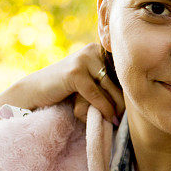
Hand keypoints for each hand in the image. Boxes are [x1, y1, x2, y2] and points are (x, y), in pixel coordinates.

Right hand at [0, 44, 123, 123]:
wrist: (33, 92)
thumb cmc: (66, 90)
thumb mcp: (91, 83)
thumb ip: (110, 83)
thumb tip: (137, 94)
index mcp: (100, 49)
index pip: (124, 72)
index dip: (129, 90)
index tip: (133, 107)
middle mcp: (93, 50)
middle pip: (120, 80)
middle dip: (122, 102)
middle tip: (122, 118)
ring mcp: (84, 59)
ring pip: (110, 89)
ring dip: (114, 108)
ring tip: (114, 120)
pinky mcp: (75, 72)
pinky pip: (97, 95)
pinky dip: (104, 109)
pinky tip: (109, 119)